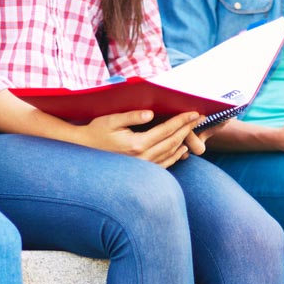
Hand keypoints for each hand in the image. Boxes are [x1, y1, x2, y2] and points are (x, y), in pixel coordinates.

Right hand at [74, 110, 201, 167]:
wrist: (84, 151)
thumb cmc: (96, 132)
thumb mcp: (111, 120)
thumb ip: (132, 116)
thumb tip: (150, 113)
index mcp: (137, 144)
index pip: (166, 130)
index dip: (182, 121)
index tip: (195, 112)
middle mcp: (143, 158)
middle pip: (173, 142)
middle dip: (187, 129)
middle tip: (200, 118)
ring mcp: (143, 167)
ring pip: (170, 154)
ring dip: (184, 141)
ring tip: (193, 130)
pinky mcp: (141, 171)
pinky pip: (164, 165)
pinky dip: (175, 157)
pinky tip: (182, 150)